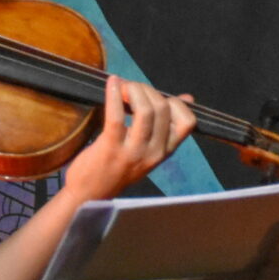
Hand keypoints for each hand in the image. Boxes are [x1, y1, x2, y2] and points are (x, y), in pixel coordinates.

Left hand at [60, 76, 197, 201]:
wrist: (90, 195)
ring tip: (123, 87)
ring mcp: (133, 152)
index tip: (155, 98)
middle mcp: (154, 152)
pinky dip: (114, 94)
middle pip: (163, 108)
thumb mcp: (148, 150)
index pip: (187, 122)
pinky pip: (116, 115)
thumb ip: (166, 125)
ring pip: (145, 110)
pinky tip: (112, 83)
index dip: (174, 101)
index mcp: (165, 151)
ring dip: (134, 90)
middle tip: (131, 88)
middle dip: (147, 89)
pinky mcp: (110, 148)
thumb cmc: (117, 168)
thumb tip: (188, 98)